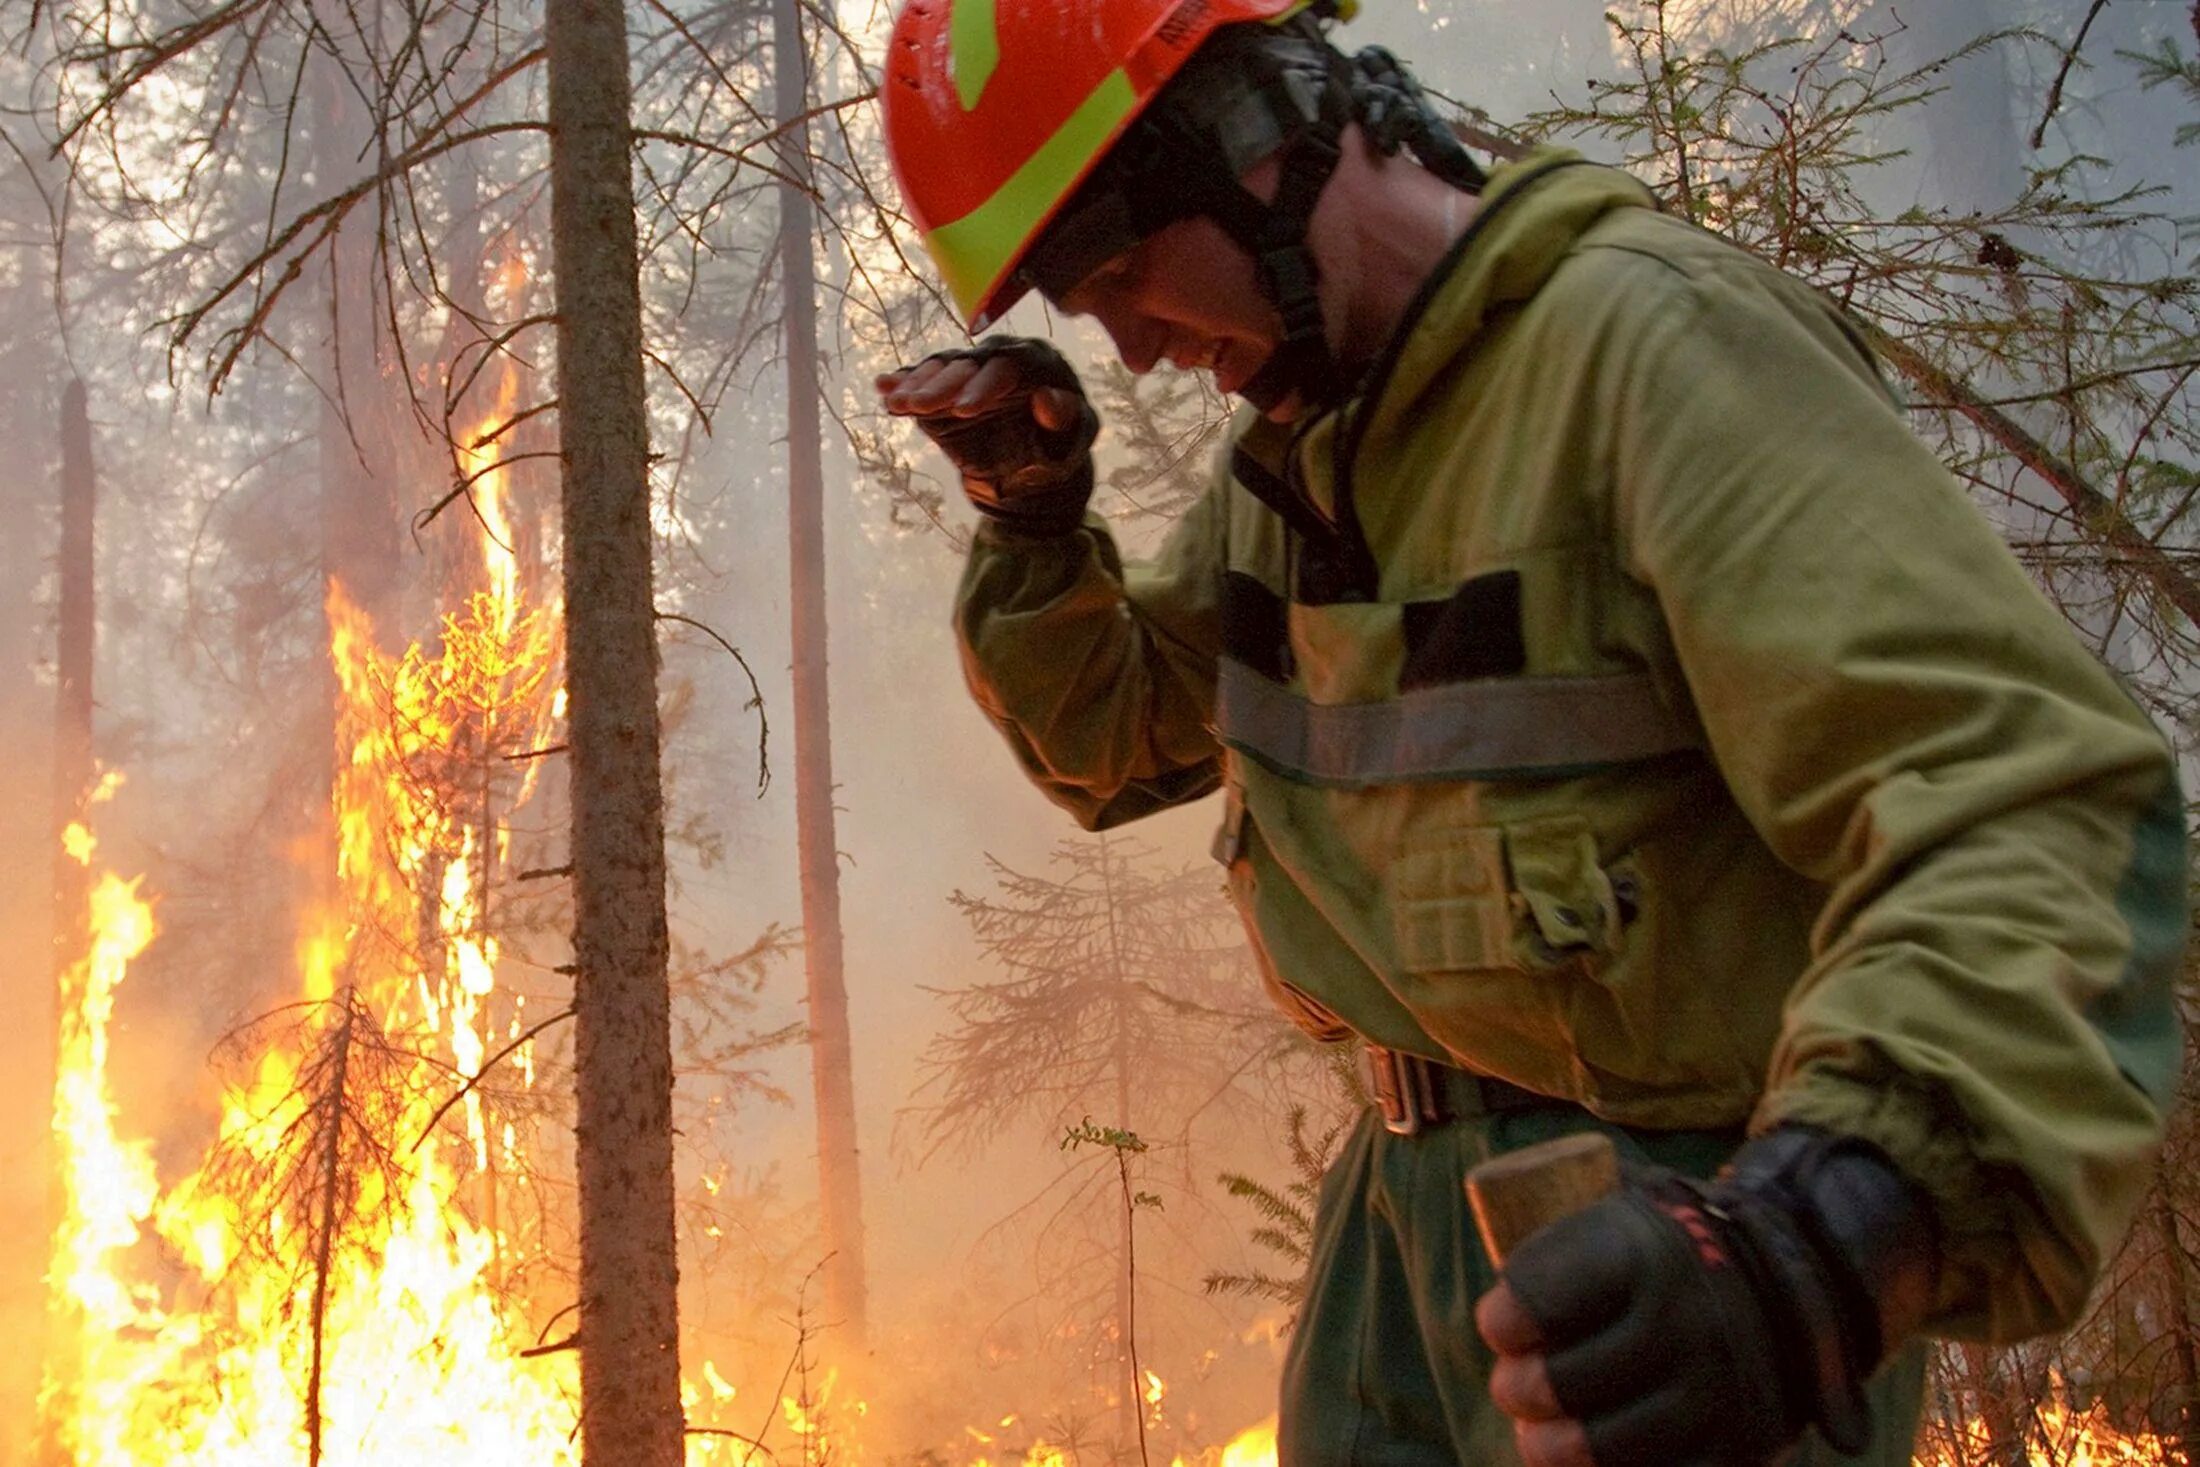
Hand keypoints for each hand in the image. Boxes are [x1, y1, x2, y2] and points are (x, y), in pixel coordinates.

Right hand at [876, 335, 1098, 534]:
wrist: (1033, 464)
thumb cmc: (1059, 446)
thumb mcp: (1072, 438)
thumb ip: (1064, 418)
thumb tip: (1048, 399)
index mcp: (1035, 363)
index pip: (1007, 367)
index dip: (984, 386)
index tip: (964, 410)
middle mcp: (999, 358)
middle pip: (967, 365)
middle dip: (941, 385)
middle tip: (918, 406)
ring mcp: (970, 372)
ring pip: (942, 370)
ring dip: (916, 385)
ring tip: (895, 402)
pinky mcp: (947, 388)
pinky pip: (924, 382)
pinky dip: (904, 384)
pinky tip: (884, 387)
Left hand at [1474, 1128, 1936, 1466]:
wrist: (1790, 1273)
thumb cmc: (1669, 1242)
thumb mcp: (1623, 1207)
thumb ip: (1561, 1235)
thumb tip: (1498, 1275)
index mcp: (1643, 1251)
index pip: (1537, 1302)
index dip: (1502, 1322)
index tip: (1499, 1327)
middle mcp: (1684, 1319)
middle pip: (1561, 1383)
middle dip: (1520, 1390)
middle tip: (1512, 1386)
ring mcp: (1717, 1388)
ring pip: (1603, 1446)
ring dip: (1553, 1449)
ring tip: (1538, 1438)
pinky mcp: (1742, 1445)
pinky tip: (1589, 1464)